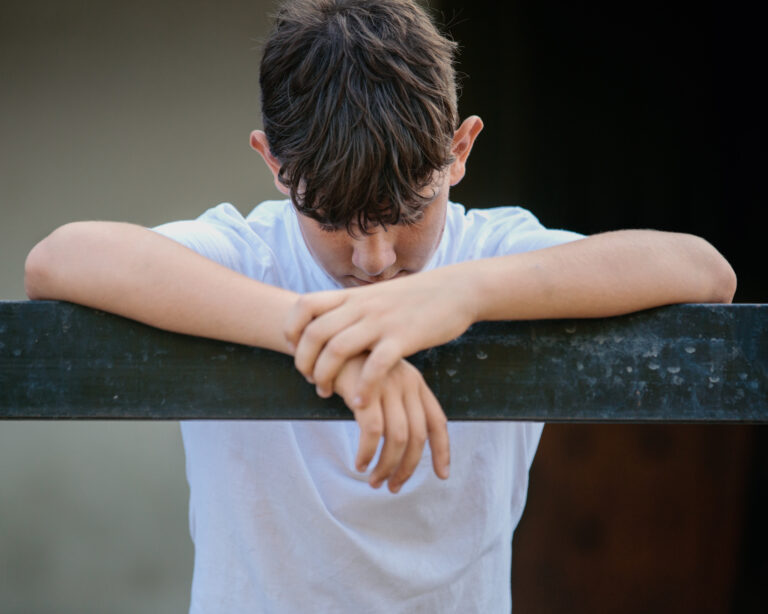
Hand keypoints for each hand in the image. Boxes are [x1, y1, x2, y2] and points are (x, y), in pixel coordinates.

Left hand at [285, 266, 476, 407]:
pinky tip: (360, 403)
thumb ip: (353, 308)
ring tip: (327, 393)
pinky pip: (374, 366)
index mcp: (353, 296)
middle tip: (310, 380)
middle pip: (314, 333)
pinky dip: (363, 387)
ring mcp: (381, 322)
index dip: (292, 328)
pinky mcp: (403, 339)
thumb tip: (330, 326)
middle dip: (303, 362)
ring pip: (336, 349)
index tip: (295, 348)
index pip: (305, 305)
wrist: (456, 290)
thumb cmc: (415, 298)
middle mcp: (362, 306)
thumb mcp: (376, 296)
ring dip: (325, 376)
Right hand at [333, 355, 449, 492]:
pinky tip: (360, 464)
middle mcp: (407, 384)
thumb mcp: (382, 381)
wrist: (327, 341)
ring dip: (386, 466)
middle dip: (406, 467)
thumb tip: (401, 446)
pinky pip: (372, 432)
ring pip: (397, 438)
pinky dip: (367, 453)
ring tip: (374, 481)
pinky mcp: (366, 391)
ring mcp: (388, 386)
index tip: (442, 475)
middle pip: (417, 436)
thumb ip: (395, 405)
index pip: (437, 422)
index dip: (442, 451)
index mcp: (416, 383)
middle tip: (393, 486)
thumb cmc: (353, 367)